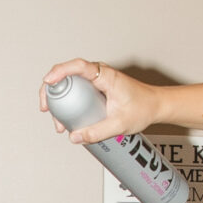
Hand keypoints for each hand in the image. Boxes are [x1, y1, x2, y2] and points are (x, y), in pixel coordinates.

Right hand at [41, 58, 161, 145]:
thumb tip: (75, 136)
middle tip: (47, 108)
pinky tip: (66, 117)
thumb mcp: (120, 124)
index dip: (60, 72)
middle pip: (68, 73)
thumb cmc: (143, 108)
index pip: (78, 66)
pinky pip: (77, 89)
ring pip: (70, 83)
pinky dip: (68, 101)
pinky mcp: (96, 87)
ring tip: (58, 121)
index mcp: (106, 76)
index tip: (48, 82)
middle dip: (53, 90)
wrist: (155, 106)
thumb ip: (97, 132)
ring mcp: (97, 80)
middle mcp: (99, 73)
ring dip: (59, 98)